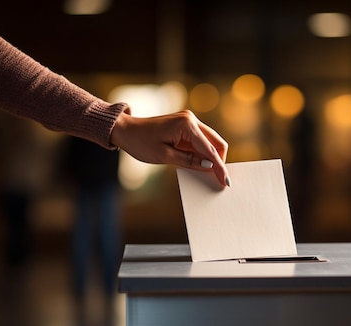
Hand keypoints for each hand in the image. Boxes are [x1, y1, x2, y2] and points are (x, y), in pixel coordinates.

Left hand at [110, 110, 229, 187]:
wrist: (125, 130)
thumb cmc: (140, 142)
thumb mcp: (165, 156)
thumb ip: (189, 161)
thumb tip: (209, 166)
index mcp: (187, 125)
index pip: (210, 149)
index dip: (219, 167)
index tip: (226, 182)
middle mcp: (191, 119)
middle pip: (216, 142)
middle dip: (219, 160)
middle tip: (219, 179)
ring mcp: (189, 121)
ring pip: (210, 141)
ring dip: (211, 157)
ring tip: (209, 174)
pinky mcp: (186, 125)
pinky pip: (200, 141)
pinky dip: (202, 153)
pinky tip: (199, 164)